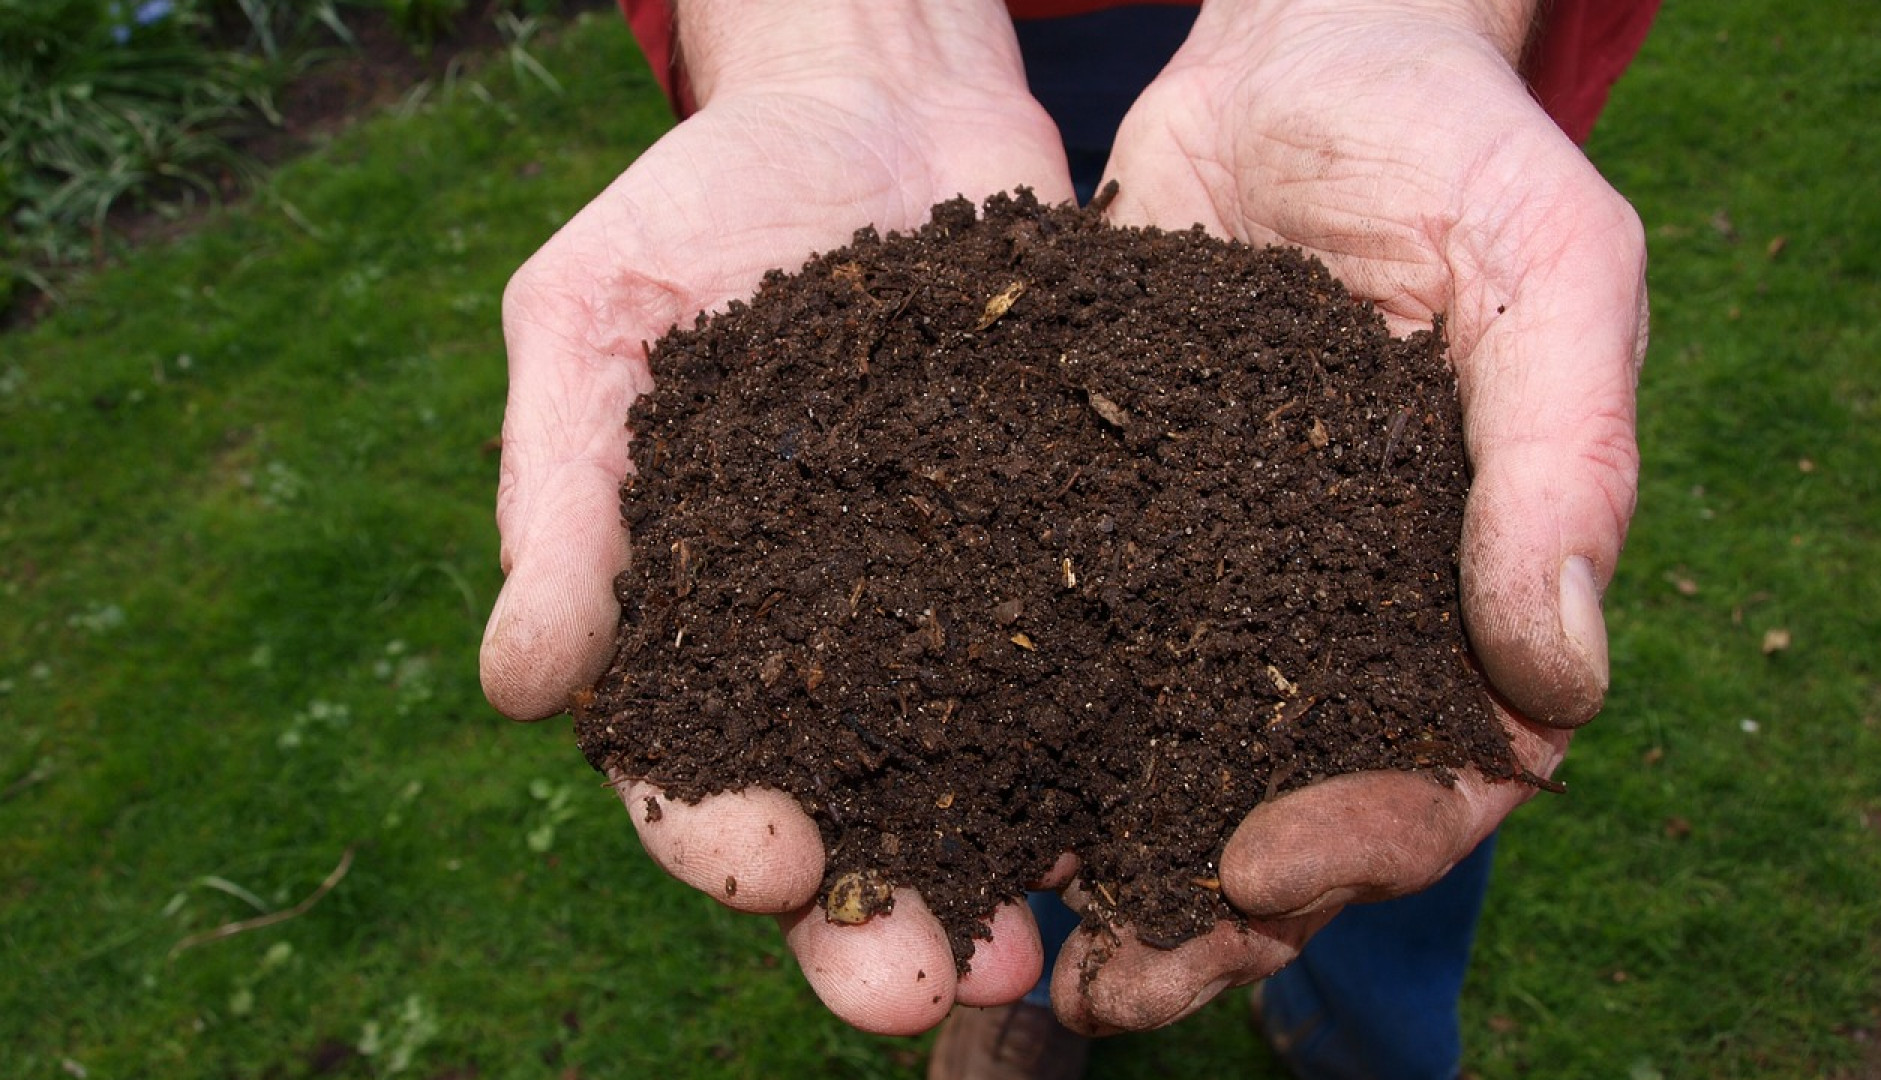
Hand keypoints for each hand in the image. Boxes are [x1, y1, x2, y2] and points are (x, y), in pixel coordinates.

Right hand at [477, 0, 1074, 1034]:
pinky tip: (1157, 811)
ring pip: (974, 786)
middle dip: (868, 922)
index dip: (717, 833)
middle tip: (915, 989)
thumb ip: (559, 499)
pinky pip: (1093, 673)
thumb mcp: (593, 322)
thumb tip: (519, 687)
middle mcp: (828, 650)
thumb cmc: (702, 207)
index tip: (766, 864)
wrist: (876, 104)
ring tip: (1039, 956)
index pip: (687, 766)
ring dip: (999, 882)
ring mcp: (954, 613)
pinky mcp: (1063, 560)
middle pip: (841, 821)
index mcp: (695, 621)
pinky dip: (1118, 752)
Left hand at [1046, 0, 1645, 1032]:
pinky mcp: (1103, 528)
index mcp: (1464, 589)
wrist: (1294, 50)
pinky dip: (1005, 733)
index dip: (1366, 841)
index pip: (1445, 772)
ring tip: (1004, 935)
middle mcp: (1336, 613)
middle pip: (1287, 809)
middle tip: (1111, 983)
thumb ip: (1565, 460)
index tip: (1260, 866)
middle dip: (1207, 910)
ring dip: (1092, 862)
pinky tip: (927, 788)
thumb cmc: (1449, 144)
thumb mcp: (1546, 268)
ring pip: (1162, 762)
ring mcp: (1216, 581)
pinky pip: (1058, 654)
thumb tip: (1561, 681)